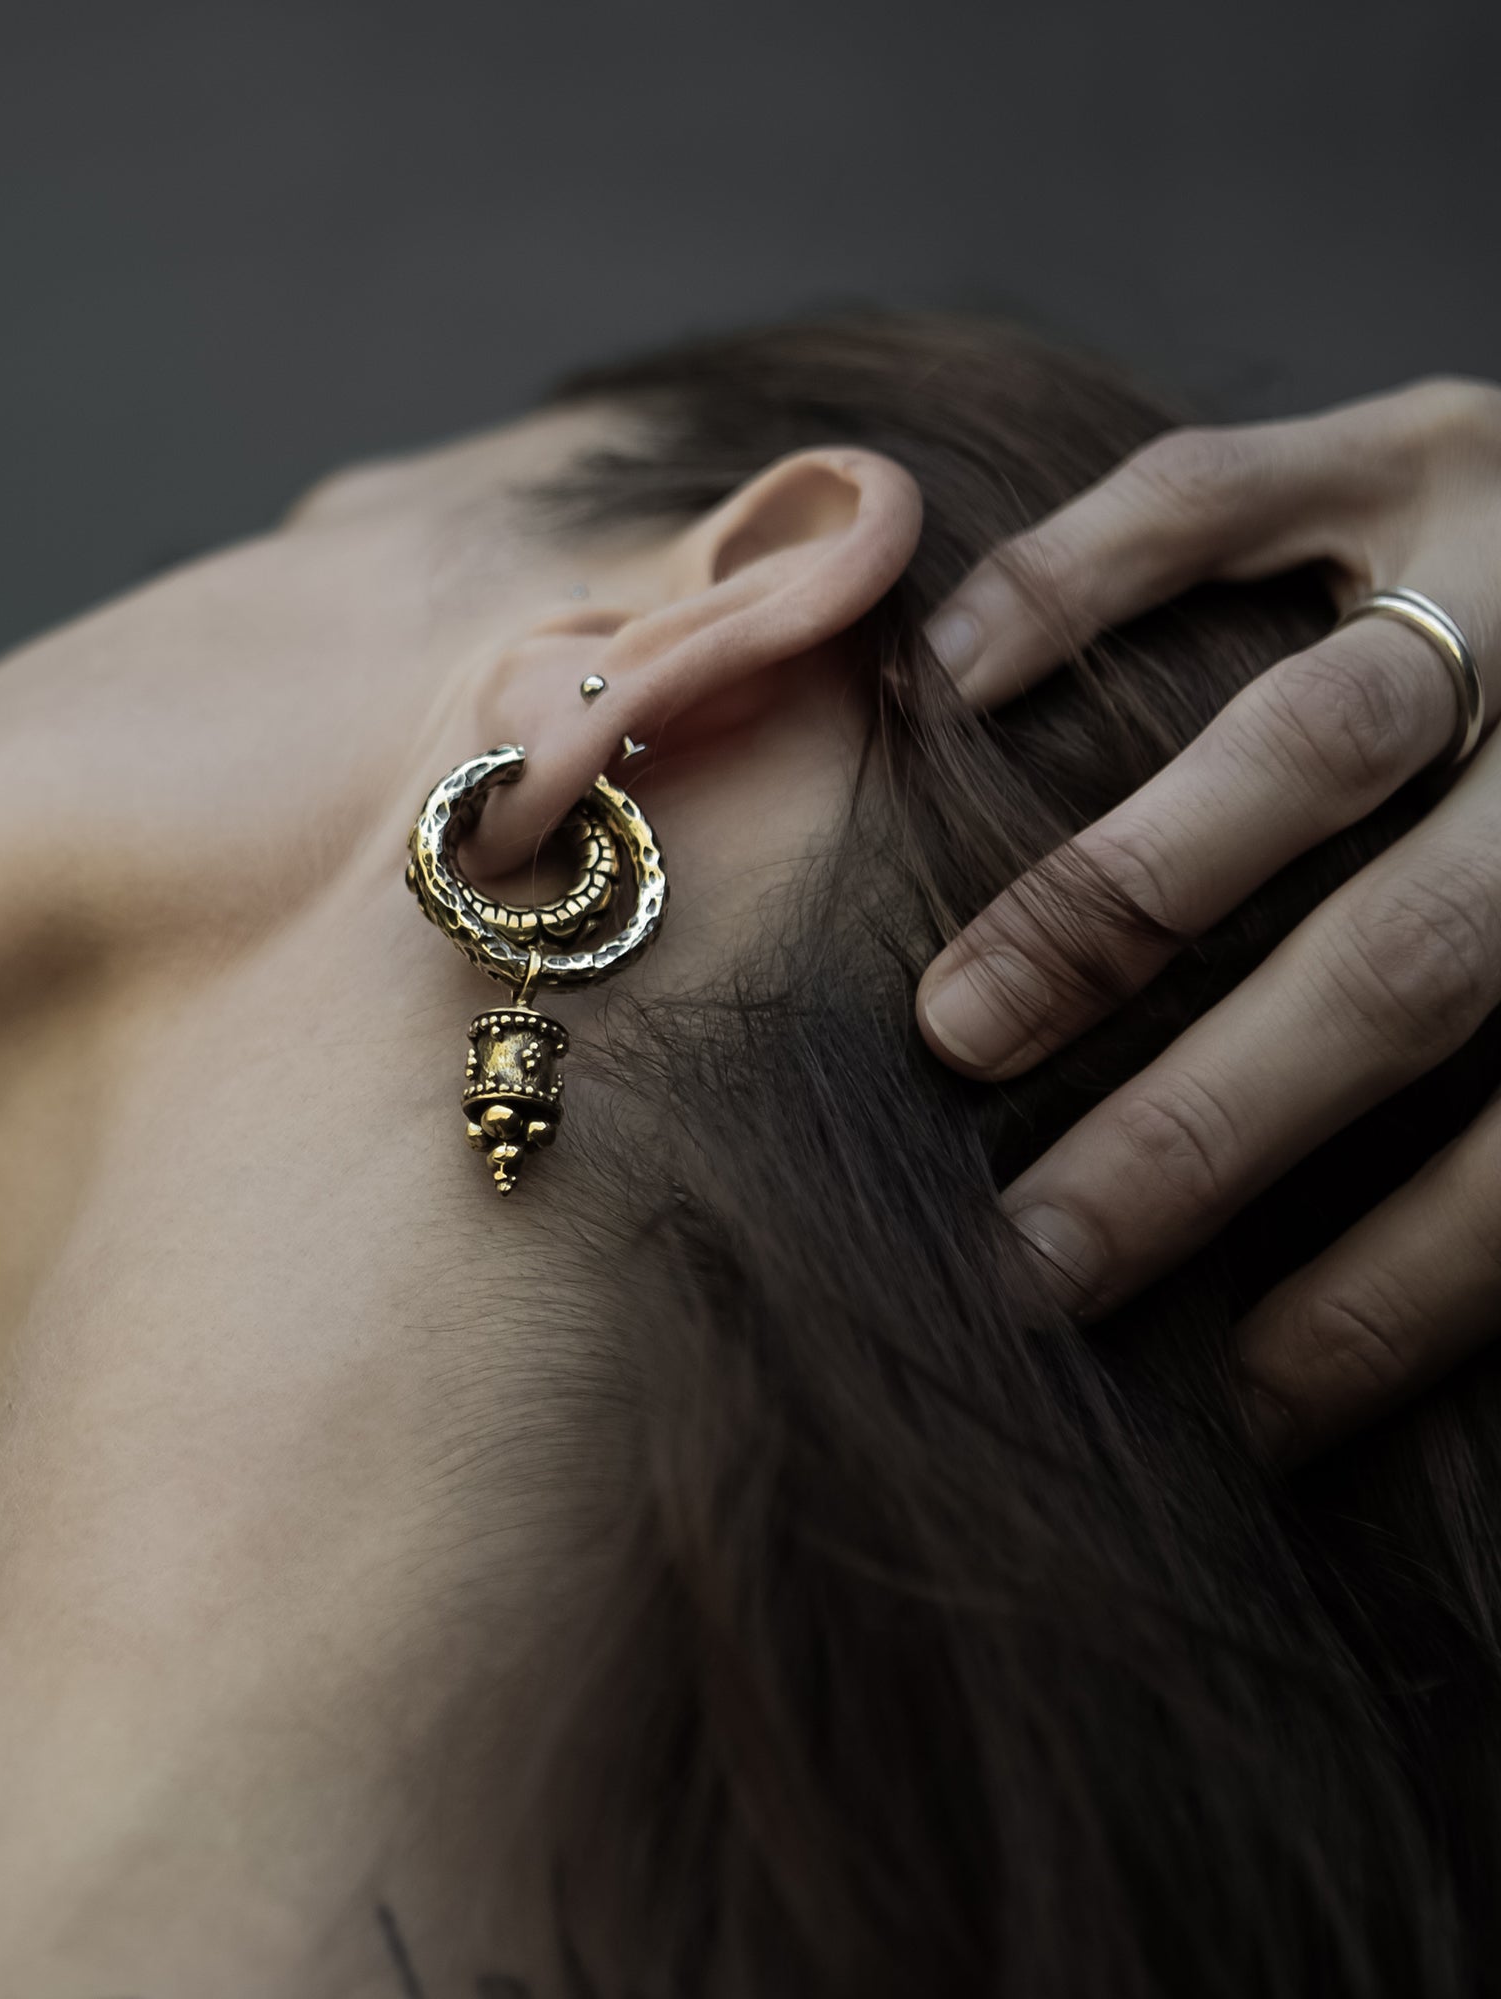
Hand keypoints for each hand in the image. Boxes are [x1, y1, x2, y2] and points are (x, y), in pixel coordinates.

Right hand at [914, 377, 1500, 1464]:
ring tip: (958, 1028)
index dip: (1392, 1298)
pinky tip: (945, 687)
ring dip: (1112, 901)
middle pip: (1404, 964)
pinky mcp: (1413, 434)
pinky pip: (1212, 497)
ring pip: (1307, 739)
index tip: (1246, 1413)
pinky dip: (1062, 592)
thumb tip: (1352, 1316)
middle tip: (1037, 1255)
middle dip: (1203, 1130)